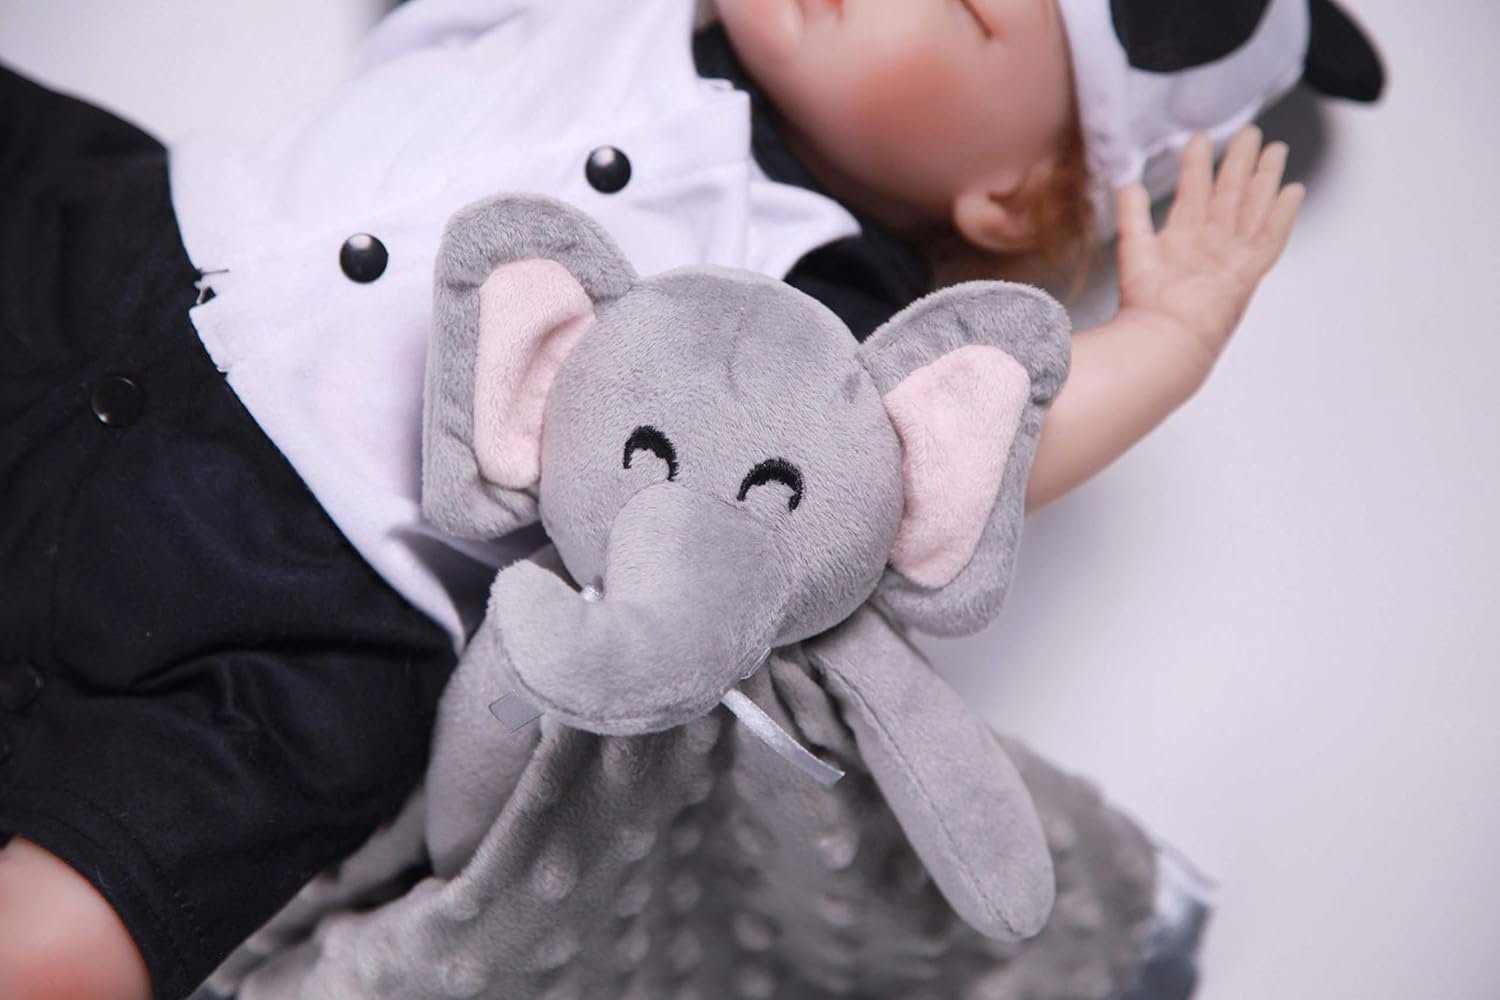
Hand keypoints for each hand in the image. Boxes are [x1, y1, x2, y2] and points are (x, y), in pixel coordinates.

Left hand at [1115, 127, 1304, 374]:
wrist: (1166, 336)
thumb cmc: (1147, 305)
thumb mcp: (1134, 249)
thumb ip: (1132, 215)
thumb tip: (1127, 183)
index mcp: (1181, 240)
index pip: (1193, 192)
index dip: (1197, 165)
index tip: (1200, 137)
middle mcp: (1210, 245)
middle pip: (1230, 194)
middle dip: (1240, 162)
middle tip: (1251, 132)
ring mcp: (1232, 256)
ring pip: (1254, 207)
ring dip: (1265, 178)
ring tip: (1276, 149)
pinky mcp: (1250, 270)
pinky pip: (1272, 237)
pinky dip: (1284, 214)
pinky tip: (1294, 190)